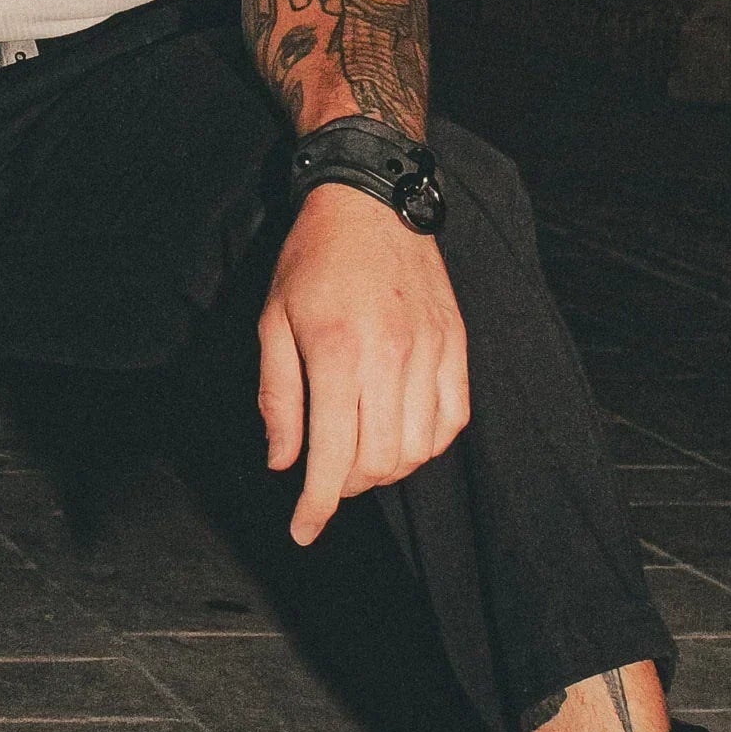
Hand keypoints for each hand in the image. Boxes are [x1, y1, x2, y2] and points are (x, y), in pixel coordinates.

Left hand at [257, 181, 469, 545]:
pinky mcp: (457, 345)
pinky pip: (452, 420)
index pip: (332, 456)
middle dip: (346, 486)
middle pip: (378, 463)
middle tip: (325, 475)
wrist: (371, 200)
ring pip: (417, 450)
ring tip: (359, 449)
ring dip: (385, 468)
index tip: (303, 531)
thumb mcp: (274, 322)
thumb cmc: (313, 260)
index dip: (316, 506)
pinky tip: (399, 431)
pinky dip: (426, 443)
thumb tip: (284, 463)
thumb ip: (279, 397)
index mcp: (337, 352)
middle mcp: (390, 357)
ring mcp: (431, 351)